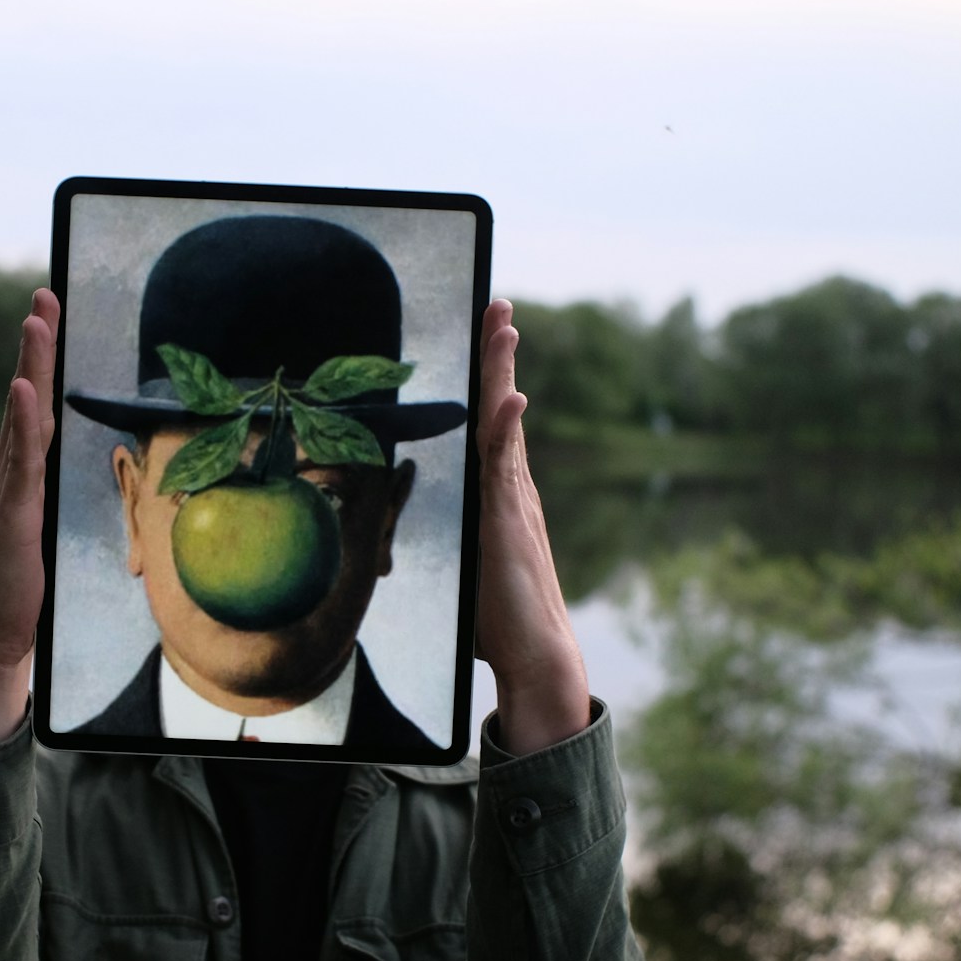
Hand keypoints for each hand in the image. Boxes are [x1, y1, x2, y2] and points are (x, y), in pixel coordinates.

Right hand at [0, 289, 59, 743]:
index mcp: (20, 475)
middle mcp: (8, 473)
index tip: (48, 314)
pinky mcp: (13, 516)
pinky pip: (20, 462)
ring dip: (31, 367)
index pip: (36, 406)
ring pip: (23, 419)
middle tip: (43, 296)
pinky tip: (25, 390)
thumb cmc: (21, 588)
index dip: (42, 360)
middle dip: (35, 345)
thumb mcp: (46, 532)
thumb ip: (52, 499)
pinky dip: (21, 422)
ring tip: (36, 322)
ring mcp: (7, 491)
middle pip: (26, 398)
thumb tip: (74, 475)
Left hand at [475, 299, 591, 754]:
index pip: (493, 424)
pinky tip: (512, 398)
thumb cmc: (500, 620)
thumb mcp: (470, 564)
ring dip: (503, 373)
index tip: (490, 336)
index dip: (490, 380)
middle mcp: (513, 488)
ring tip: (505, 325)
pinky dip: (508, 429)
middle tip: (500, 304)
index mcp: (502, 495)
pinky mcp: (510, 523)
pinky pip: (507, 467)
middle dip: (499, 356)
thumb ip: (457, 537)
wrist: (536, 656)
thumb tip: (424, 532)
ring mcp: (514, 502)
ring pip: (506, 424)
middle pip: (503, 408)